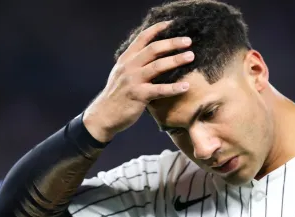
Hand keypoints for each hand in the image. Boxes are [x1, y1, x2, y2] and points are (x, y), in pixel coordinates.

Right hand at [83, 21, 193, 141]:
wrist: (104, 115)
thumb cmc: (118, 95)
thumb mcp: (122, 74)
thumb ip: (135, 64)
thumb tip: (154, 55)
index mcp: (126, 59)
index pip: (142, 38)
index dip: (157, 29)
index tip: (172, 24)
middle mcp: (129, 66)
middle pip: (153, 49)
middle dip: (172, 43)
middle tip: (188, 41)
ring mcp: (133, 80)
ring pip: (157, 66)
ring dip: (176, 60)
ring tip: (190, 56)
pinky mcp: (138, 95)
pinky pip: (159, 90)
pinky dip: (173, 88)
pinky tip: (186, 86)